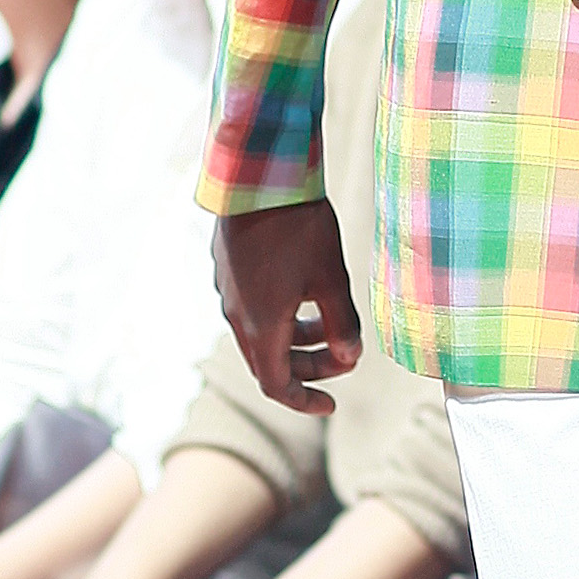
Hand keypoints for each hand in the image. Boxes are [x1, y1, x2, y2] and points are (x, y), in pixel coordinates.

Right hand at [216, 202, 362, 416]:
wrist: (258, 173)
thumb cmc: (297, 226)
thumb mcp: (332, 279)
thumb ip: (342, 325)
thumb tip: (351, 358)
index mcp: (261, 327)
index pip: (277, 385)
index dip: (305, 401)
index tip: (330, 404)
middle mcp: (237, 314)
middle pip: (270, 361)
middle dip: (308, 367)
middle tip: (343, 358)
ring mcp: (228, 289)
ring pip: (261, 332)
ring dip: (296, 338)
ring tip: (328, 323)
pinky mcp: (227, 266)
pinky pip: (252, 307)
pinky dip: (280, 315)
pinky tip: (304, 290)